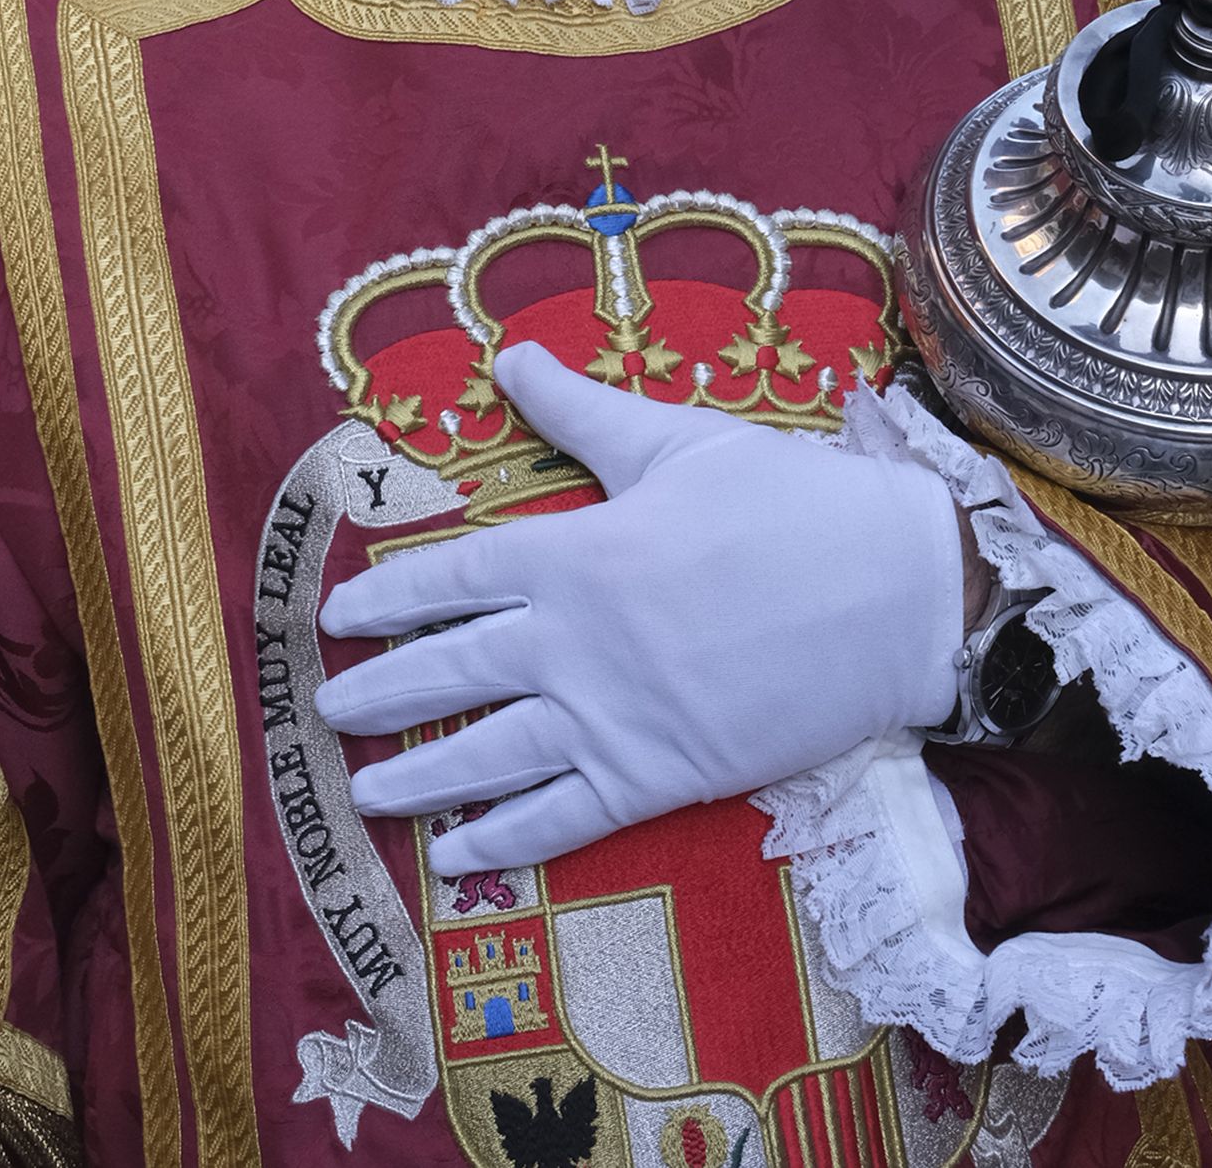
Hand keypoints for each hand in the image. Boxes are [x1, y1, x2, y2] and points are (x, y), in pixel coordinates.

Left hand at [316, 341, 962, 874]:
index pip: (452, 578)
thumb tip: (510, 355)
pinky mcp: (659, 778)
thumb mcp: (675, 439)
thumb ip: (580, 411)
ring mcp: (612, 718)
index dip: (389, 599)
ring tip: (364, 790)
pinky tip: (456, 857)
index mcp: (573, 553)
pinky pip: (562, 820)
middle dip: (382, 692)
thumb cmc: (784, 502)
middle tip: (322, 709)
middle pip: (451, 671)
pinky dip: (503, 842)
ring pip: (490, 755)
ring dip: (419, 776)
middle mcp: (573, 643)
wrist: (889, 593)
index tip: (337, 617)